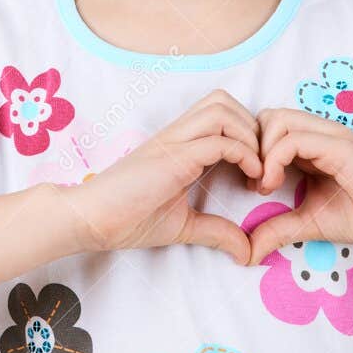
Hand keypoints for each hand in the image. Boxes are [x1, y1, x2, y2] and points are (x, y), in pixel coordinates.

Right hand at [60, 90, 262, 263]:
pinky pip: (220, 141)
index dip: (247, 134)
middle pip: (223, 100)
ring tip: (256, 170)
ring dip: (249, 136)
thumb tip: (247, 252)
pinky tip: (250, 179)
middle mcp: (177, 134)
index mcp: (178, 144)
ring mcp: (174, 142)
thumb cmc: (128, 219)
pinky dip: (244, 154)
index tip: (257, 173)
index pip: (220, 113)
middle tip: (261, 165)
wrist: (91, 219)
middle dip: (251, 127)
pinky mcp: (173, 157)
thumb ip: (216, 232)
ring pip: (222, 110)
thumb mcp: (183, 226)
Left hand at [245, 108, 352, 263]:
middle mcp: (320, 132)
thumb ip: (278, 229)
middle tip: (254, 183)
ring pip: (275, 120)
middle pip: (267, 117)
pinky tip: (273, 185)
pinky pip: (292, 139)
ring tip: (265, 185)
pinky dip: (273, 159)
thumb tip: (246, 253)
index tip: (252, 187)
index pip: (268, 128)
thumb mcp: (310, 223)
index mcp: (313, 145)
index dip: (252, 152)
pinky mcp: (338, 145)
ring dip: (260, 152)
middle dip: (251, 147)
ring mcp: (330, 134)